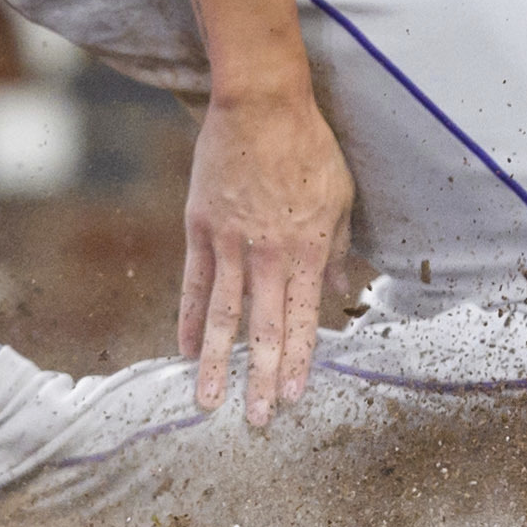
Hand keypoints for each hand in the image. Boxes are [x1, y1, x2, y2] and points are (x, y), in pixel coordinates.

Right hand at [177, 84, 352, 428]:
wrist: (260, 103)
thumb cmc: (308, 146)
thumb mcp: (339, 196)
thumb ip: (337, 248)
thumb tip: (341, 289)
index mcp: (308, 249)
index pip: (304, 319)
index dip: (298, 361)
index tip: (294, 399)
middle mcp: (268, 254)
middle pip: (263, 328)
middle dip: (260, 379)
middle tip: (255, 423)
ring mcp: (230, 242)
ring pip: (223, 315)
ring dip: (217, 363)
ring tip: (208, 402)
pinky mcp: (200, 226)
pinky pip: (194, 282)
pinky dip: (190, 318)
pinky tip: (185, 349)